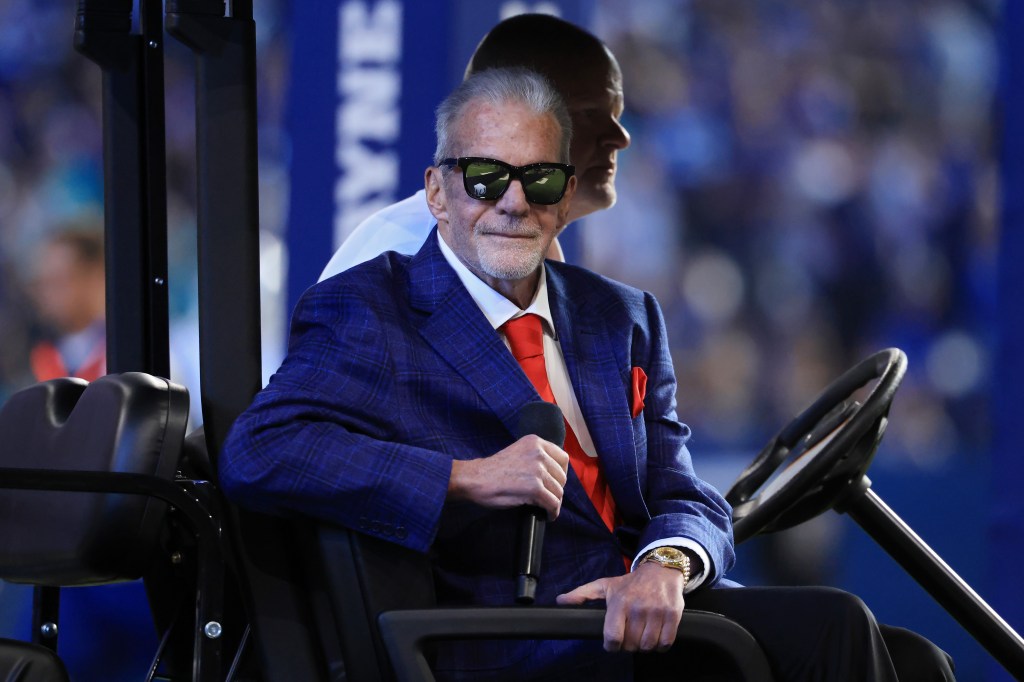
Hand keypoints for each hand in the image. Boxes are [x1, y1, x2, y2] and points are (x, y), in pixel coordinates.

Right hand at [448, 435, 569, 519]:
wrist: (475, 479)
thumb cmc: (493, 470)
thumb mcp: (518, 452)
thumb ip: (536, 457)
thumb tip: (554, 474)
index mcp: (535, 442)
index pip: (563, 458)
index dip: (560, 473)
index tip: (555, 482)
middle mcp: (539, 453)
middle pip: (562, 476)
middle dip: (556, 489)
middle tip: (547, 497)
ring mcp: (538, 470)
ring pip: (558, 492)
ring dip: (554, 502)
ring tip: (546, 508)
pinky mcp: (535, 488)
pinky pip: (553, 504)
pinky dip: (552, 512)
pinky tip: (547, 516)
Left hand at [556, 562, 685, 652]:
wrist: (661, 570)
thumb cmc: (630, 583)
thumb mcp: (604, 585)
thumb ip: (582, 594)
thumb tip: (561, 601)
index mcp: (619, 602)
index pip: (613, 637)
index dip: (611, 646)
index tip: (613, 643)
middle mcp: (638, 607)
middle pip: (631, 645)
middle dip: (629, 645)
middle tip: (630, 636)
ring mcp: (656, 611)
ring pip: (648, 646)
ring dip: (645, 646)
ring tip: (643, 635)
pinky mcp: (673, 614)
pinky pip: (666, 642)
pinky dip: (660, 645)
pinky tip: (656, 635)